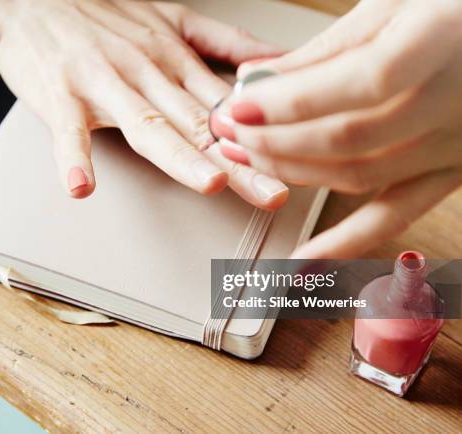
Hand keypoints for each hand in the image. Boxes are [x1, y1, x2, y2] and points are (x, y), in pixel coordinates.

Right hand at [0, 0, 288, 207]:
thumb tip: (275, 59)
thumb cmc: (102, 15)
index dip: (263, 135)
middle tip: (272, 192)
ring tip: (207, 181)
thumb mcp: (172, 17)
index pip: (226, 105)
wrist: (28, 1)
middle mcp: (147, 71)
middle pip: (199, 123)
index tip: (296, 163)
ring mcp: (104, 82)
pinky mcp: (61, 93)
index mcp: (175, 59)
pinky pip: (67, 129)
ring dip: (178, 154)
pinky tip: (81, 185)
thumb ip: (224, 42)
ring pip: (147, 123)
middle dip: (240, 161)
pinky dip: (73, 157)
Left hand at [226, 0, 461, 257]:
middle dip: (273, 138)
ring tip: (245, 157)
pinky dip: (346, 242)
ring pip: (357, 176)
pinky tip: (305, 259)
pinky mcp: (446, 173)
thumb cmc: (450, 12)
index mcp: (444, 42)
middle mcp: (456, 104)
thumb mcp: (391, 4)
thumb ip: (323, 50)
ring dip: (290, 172)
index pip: (361, 83)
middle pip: (348, 138)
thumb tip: (256, 81)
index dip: (292, 101)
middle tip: (229, 129)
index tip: (241, 106)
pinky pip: (394, 216)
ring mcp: (453, 146)